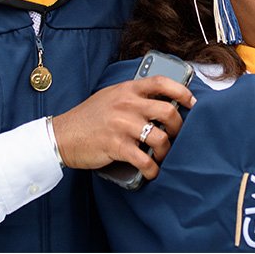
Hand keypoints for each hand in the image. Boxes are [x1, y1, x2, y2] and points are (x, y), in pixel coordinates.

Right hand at [52, 76, 194, 180]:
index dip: (182, 91)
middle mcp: (127, 104)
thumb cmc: (88, 117)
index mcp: (127, 89)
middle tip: (175, 135)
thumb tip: (159, 100)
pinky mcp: (116, 146)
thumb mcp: (111, 96)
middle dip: (178, 126)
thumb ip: (133, 95)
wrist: (62, 135)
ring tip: (161, 155)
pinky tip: (152, 171)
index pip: (161, 82)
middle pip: (168, 111)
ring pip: (160, 137)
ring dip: (166, 150)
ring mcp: (122, 125)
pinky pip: (144, 159)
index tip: (192, 102)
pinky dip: (152, 169)